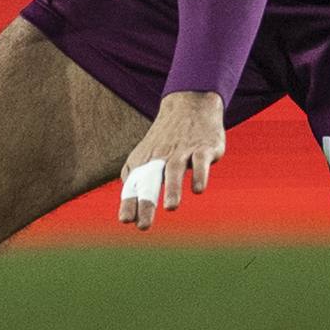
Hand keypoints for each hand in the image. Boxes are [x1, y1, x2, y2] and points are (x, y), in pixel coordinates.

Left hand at [116, 91, 225, 229]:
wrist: (189, 104)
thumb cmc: (166, 139)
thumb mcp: (145, 156)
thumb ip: (134, 181)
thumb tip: (126, 213)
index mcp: (145, 162)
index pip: (134, 185)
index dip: (130, 202)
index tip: (125, 220)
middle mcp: (161, 158)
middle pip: (150, 181)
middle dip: (146, 203)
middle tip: (143, 226)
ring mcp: (182, 152)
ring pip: (175, 170)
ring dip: (172, 189)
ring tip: (170, 207)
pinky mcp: (203, 148)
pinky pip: (200, 162)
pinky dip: (199, 175)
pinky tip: (198, 189)